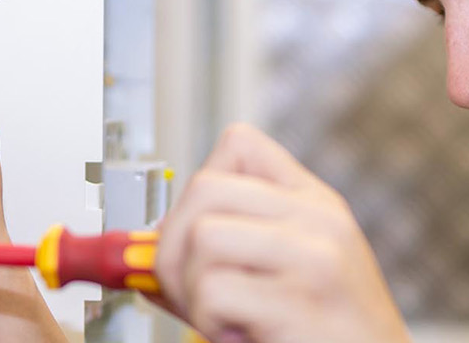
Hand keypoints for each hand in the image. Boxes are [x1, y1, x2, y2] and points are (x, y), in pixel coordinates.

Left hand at [153, 124, 410, 342]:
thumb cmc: (327, 336)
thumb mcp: (288, 277)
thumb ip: (227, 254)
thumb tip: (142, 252)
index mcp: (315, 204)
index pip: (239, 144)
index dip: (197, 192)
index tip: (195, 241)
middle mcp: (320, 219)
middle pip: (205, 189)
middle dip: (173, 247)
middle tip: (190, 293)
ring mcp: (316, 257)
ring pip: (203, 238)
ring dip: (192, 292)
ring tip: (223, 319)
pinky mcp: (302, 302)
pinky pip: (215, 293)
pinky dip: (210, 323)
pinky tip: (239, 337)